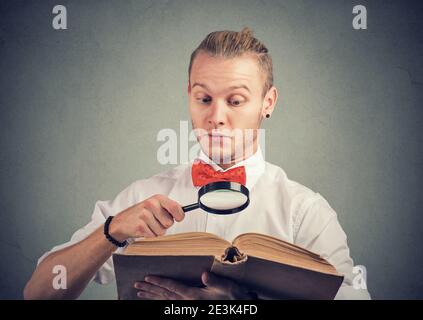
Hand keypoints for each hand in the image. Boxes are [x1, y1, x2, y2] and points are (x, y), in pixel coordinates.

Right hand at [108, 194, 184, 241]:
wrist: (122, 222)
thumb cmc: (142, 214)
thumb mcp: (155, 205)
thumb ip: (168, 208)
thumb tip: (183, 212)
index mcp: (158, 198)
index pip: (176, 208)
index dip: (180, 216)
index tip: (178, 218)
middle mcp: (151, 204)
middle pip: (170, 222)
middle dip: (165, 225)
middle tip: (156, 221)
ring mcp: (144, 215)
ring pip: (162, 231)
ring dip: (156, 231)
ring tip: (148, 225)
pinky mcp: (140, 226)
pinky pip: (153, 236)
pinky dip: (149, 235)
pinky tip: (143, 229)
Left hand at [134, 272, 256, 299]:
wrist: (238, 304)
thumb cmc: (233, 296)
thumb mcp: (226, 286)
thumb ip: (214, 280)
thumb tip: (203, 275)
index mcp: (194, 296)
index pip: (172, 287)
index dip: (159, 281)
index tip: (147, 277)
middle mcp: (188, 302)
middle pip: (164, 295)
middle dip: (150, 289)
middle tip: (136, 285)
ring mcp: (188, 306)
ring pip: (165, 300)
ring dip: (152, 295)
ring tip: (140, 292)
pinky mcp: (190, 306)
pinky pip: (171, 303)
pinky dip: (161, 300)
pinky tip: (156, 298)